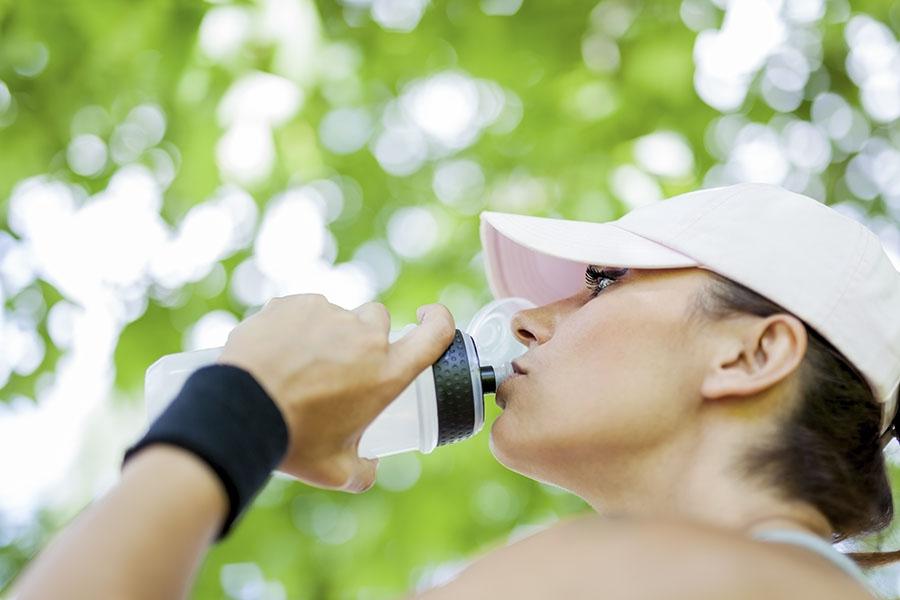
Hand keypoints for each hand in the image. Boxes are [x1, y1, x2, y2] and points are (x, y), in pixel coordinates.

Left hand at [215, 294, 454, 492]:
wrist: (238, 414)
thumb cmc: (291, 443)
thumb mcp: (335, 470)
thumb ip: (363, 471)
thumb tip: (370, 468)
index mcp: (386, 373)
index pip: (435, 333)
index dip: (439, 320)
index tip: (427, 317)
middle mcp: (364, 337)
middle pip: (378, 319)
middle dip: (365, 337)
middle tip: (339, 366)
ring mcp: (328, 314)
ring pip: (336, 314)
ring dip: (325, 333)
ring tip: (295, 367)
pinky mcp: (293, 303)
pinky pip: (301, 309)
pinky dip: (293, 326)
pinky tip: (275, 354)